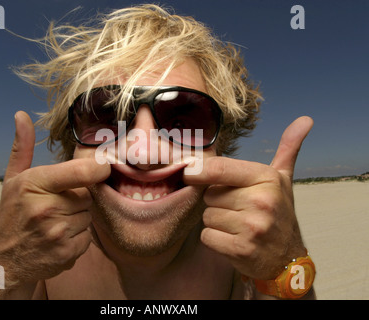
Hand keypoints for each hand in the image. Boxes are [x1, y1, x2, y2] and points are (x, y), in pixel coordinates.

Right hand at [0, 111, 109, 287]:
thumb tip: (22, 115)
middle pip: (88, 195)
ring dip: (78, 218)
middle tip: (57, 204)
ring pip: (89, 216)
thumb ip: (22, 147)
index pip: (82, 171)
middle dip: (78, 198)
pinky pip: (88, 237)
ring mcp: (57, 232)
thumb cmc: (11, 215)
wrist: (5, 261)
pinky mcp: (67, 252)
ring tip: (55, 222)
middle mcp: (46, 208)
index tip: (101, 167)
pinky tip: (59, 237)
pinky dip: (78, 237)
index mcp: (34, 184)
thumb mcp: (12, 179)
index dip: (99, 168)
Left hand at [184, 116, 313, 279]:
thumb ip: (288, 149)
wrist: (288, 258)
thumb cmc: (278, 213)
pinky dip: (215, 239)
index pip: (220, 168)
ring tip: (237, 224)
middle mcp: (262, 201)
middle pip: (210, 194)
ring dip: (216, 221)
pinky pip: (207, 236)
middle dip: (217, 201)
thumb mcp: (283, 179)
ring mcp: (253, 227)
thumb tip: (305, 120)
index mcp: (267, 179)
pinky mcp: (241, 249)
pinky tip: (233, 240)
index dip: (198, 170)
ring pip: (207, 216)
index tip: (189, 173)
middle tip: (237, 208)